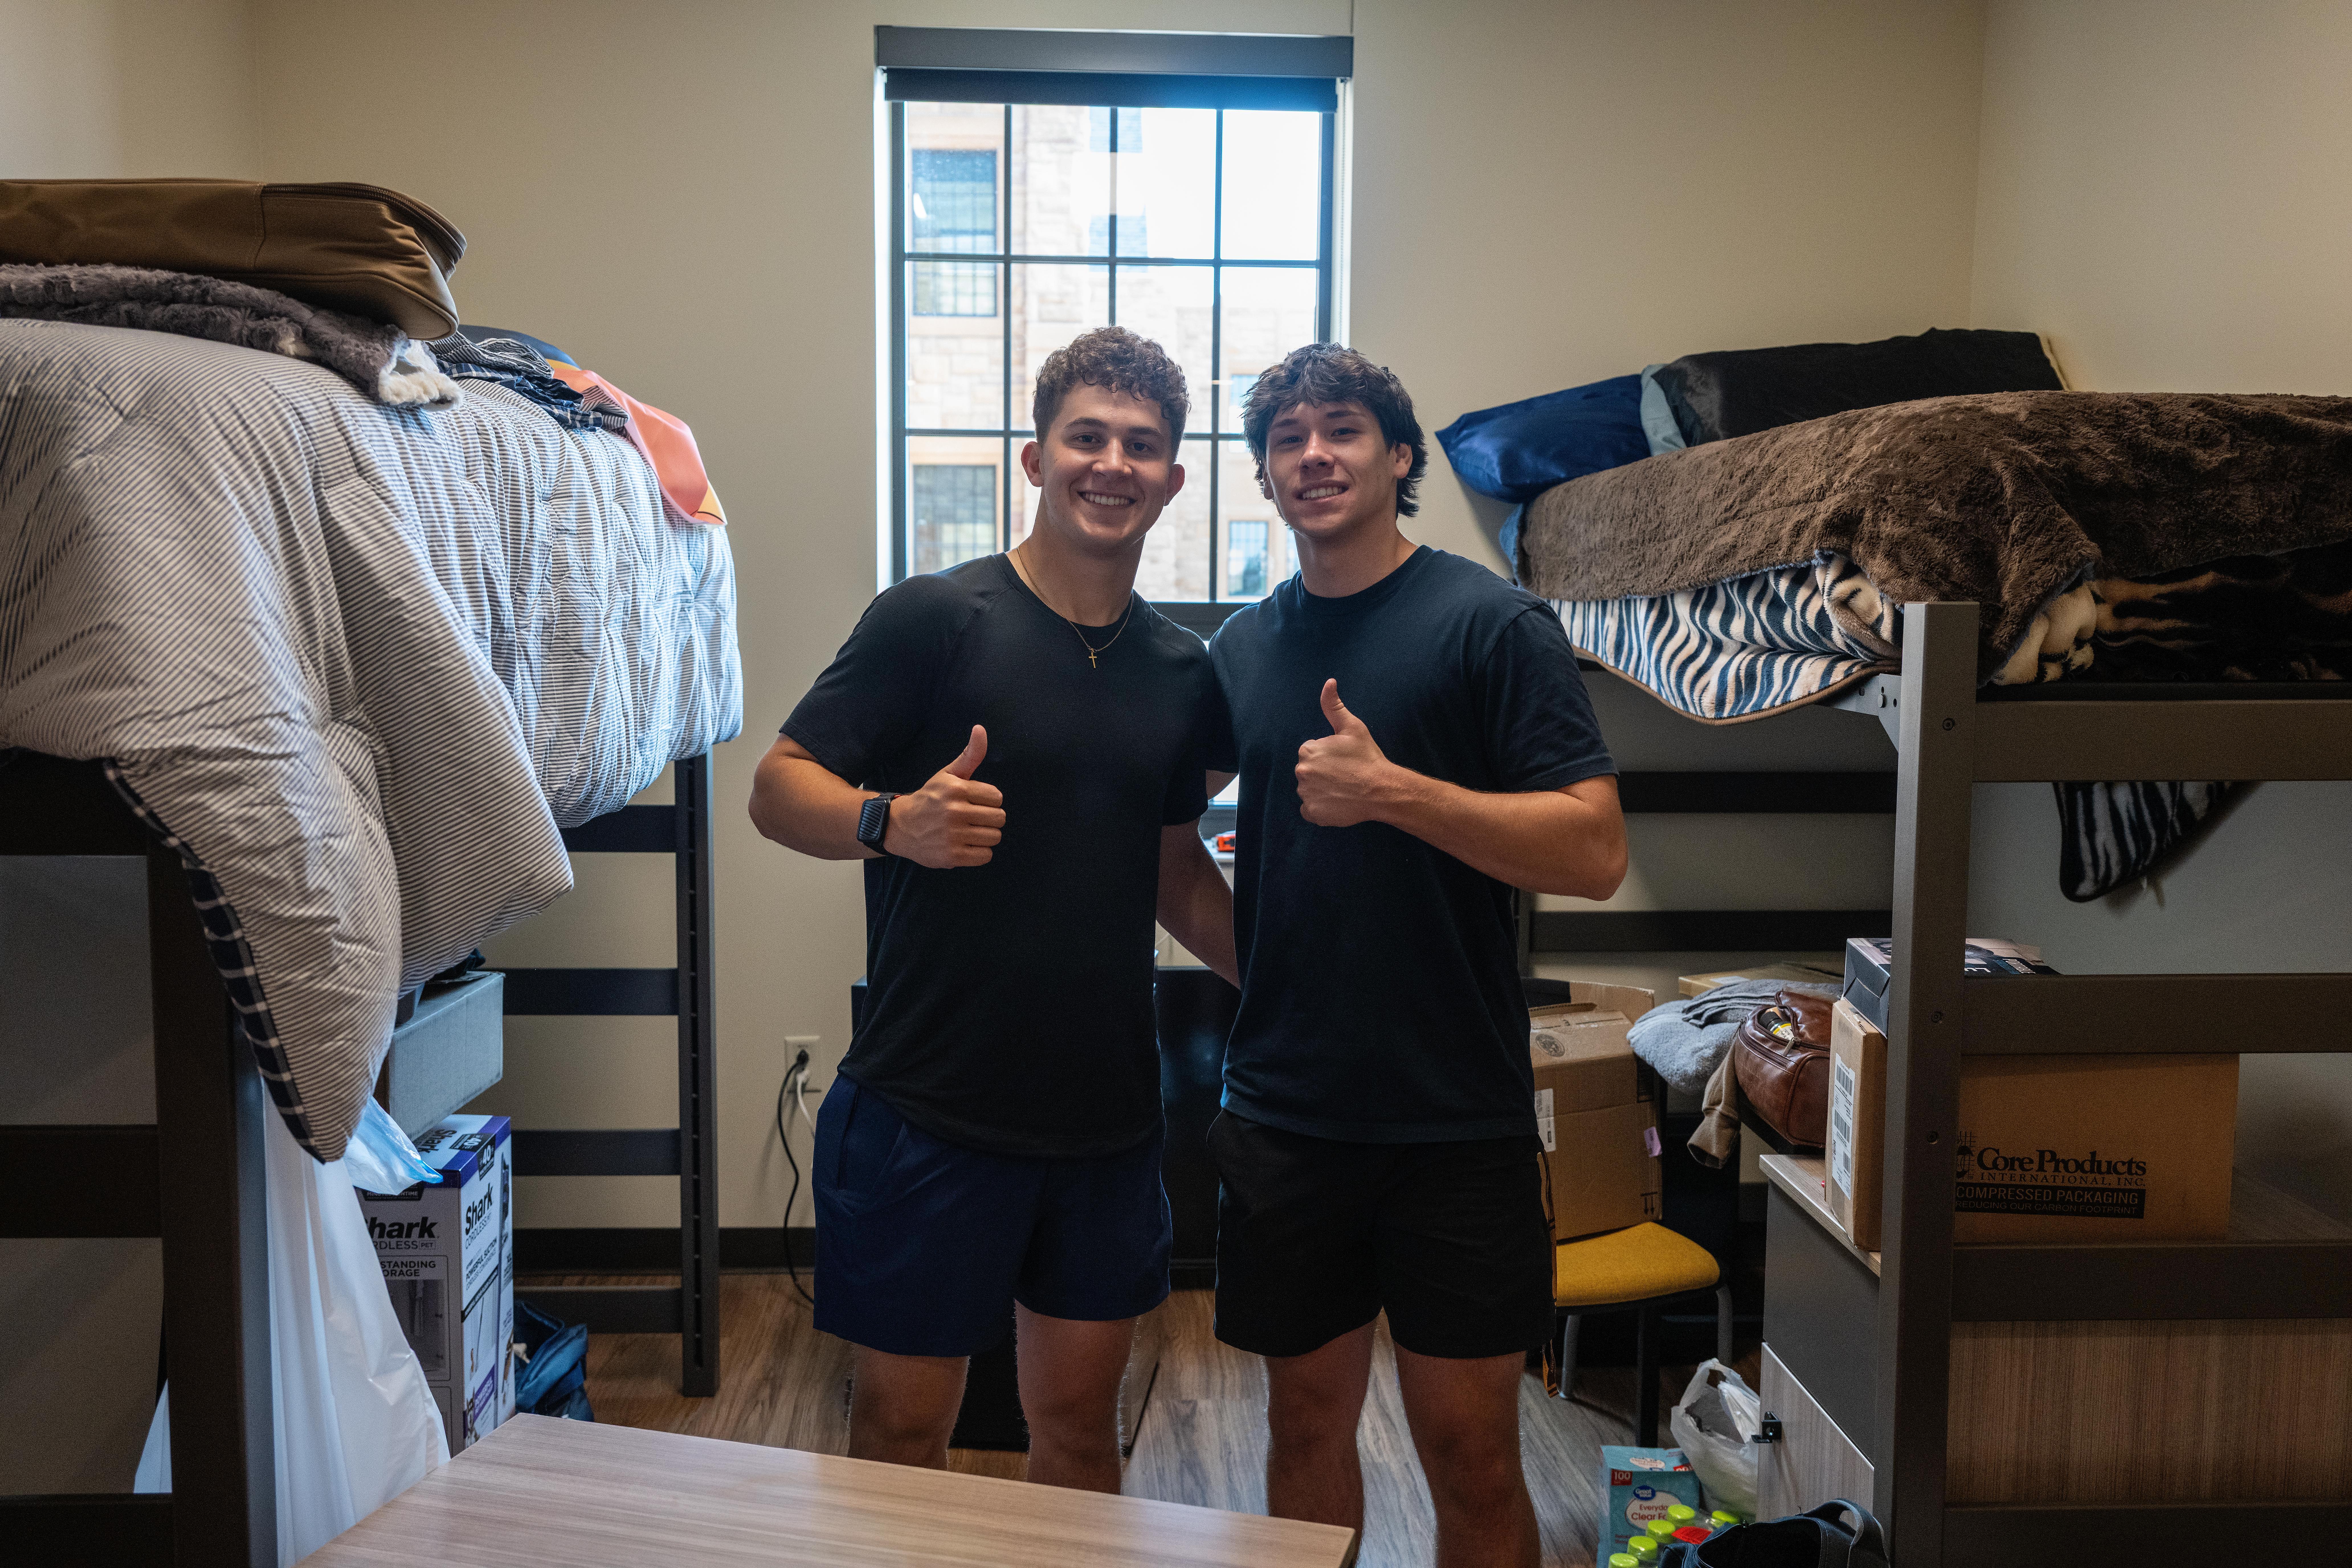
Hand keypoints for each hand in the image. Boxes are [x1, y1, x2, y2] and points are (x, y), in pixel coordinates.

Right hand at [883, 725, 1004, 866]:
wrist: (899, 826)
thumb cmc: (930, 799)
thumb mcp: (948, 774)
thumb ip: (969, 754)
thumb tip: (980, 729)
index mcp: (956, 789)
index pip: (997, 797)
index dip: (988, 801)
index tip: (973, 802)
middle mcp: (954, 812)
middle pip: (999, 818)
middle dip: (989, 818)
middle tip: (972, 818)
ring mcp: (952, 836)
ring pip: (994, 837)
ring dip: (985, 836)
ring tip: (968, 832)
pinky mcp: (952, 857)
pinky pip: (985, 856)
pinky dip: (979, 852)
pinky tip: (965, 845)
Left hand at [1295, 680, 1398, 827]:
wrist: (1382, 789)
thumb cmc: (1367, 757)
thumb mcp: (1352, 727)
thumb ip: (1334, 706)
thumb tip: (1329, 682)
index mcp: (1308, 751)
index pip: (1310, 753)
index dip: (1327, 757)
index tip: (1343, 761)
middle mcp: (1302, 772)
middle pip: (1308, 772)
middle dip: (1323, 773)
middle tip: (1344, 776)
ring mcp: (1306, 794)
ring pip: (1309, 790)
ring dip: (1321, 790)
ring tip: (1343, 789)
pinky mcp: (1313, 813)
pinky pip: (1310, 810)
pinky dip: (1320, 808)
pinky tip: (1337, 802)